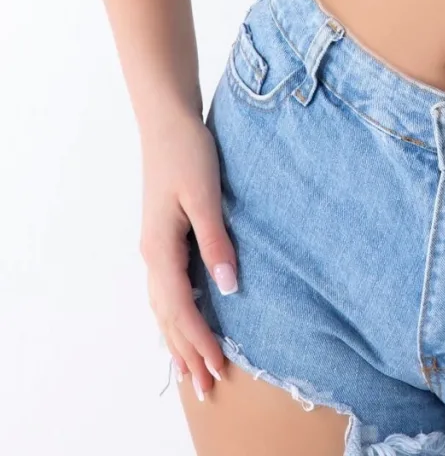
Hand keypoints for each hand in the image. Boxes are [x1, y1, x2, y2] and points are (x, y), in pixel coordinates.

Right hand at [139, 112, 235, 401]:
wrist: (167, 122)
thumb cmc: (188, 152)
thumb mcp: (205, 194)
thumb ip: (215, 241)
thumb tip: (227, 287)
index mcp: (160, 248)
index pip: (180, 308)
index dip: (199, 340)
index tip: (219, 366)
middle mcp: (152, 254)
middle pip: (167, 317)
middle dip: (186, 353)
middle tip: (205, 388)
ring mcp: (154, 247)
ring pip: (163, 307)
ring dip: (178, 339)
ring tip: (191, 371)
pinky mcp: (162, 238)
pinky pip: (165, 290)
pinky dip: (174, 316)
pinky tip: (184, 324)